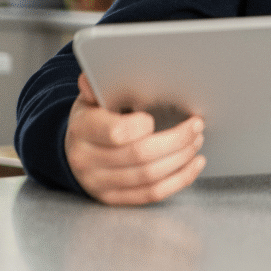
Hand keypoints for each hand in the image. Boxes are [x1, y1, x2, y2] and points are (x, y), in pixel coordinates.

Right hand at [64, 73, 206, 205]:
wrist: (74, 149)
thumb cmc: (92, 119)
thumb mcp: (91, 99)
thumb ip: (98, 85)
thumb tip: (99, 71)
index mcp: (82, 129)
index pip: (116, 132)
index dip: (143, 126)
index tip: (156, 117)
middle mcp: (87, 159)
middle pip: (140, 155)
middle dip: (176, 139)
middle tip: (196, 126)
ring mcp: (99, 183)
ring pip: (150, 176)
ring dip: (182, 158)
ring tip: (196, 141)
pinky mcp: (113, 199)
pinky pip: (152, 194)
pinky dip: (179, 179)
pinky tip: (194, 164)